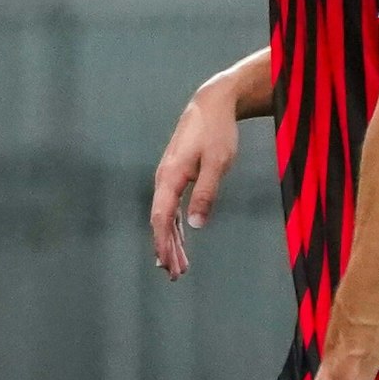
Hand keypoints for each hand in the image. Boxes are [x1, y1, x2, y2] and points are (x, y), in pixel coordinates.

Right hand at [151, 82, 239, 278]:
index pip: (161, 218)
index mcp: (170, 176)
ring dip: (171, 240)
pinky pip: (172, 206)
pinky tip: (181, 238)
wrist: (212, 104)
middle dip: (166, 248)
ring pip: (166, 215)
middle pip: (161, 221)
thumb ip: (206, 193)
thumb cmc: (217, 132)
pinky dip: (176, 226)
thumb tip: (196, 225)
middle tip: (175, 275)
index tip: (167, 265)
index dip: (163, 243)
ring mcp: (169, 176)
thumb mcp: (217, 162)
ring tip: (178, 265)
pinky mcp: (177, 175)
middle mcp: (164, 178)